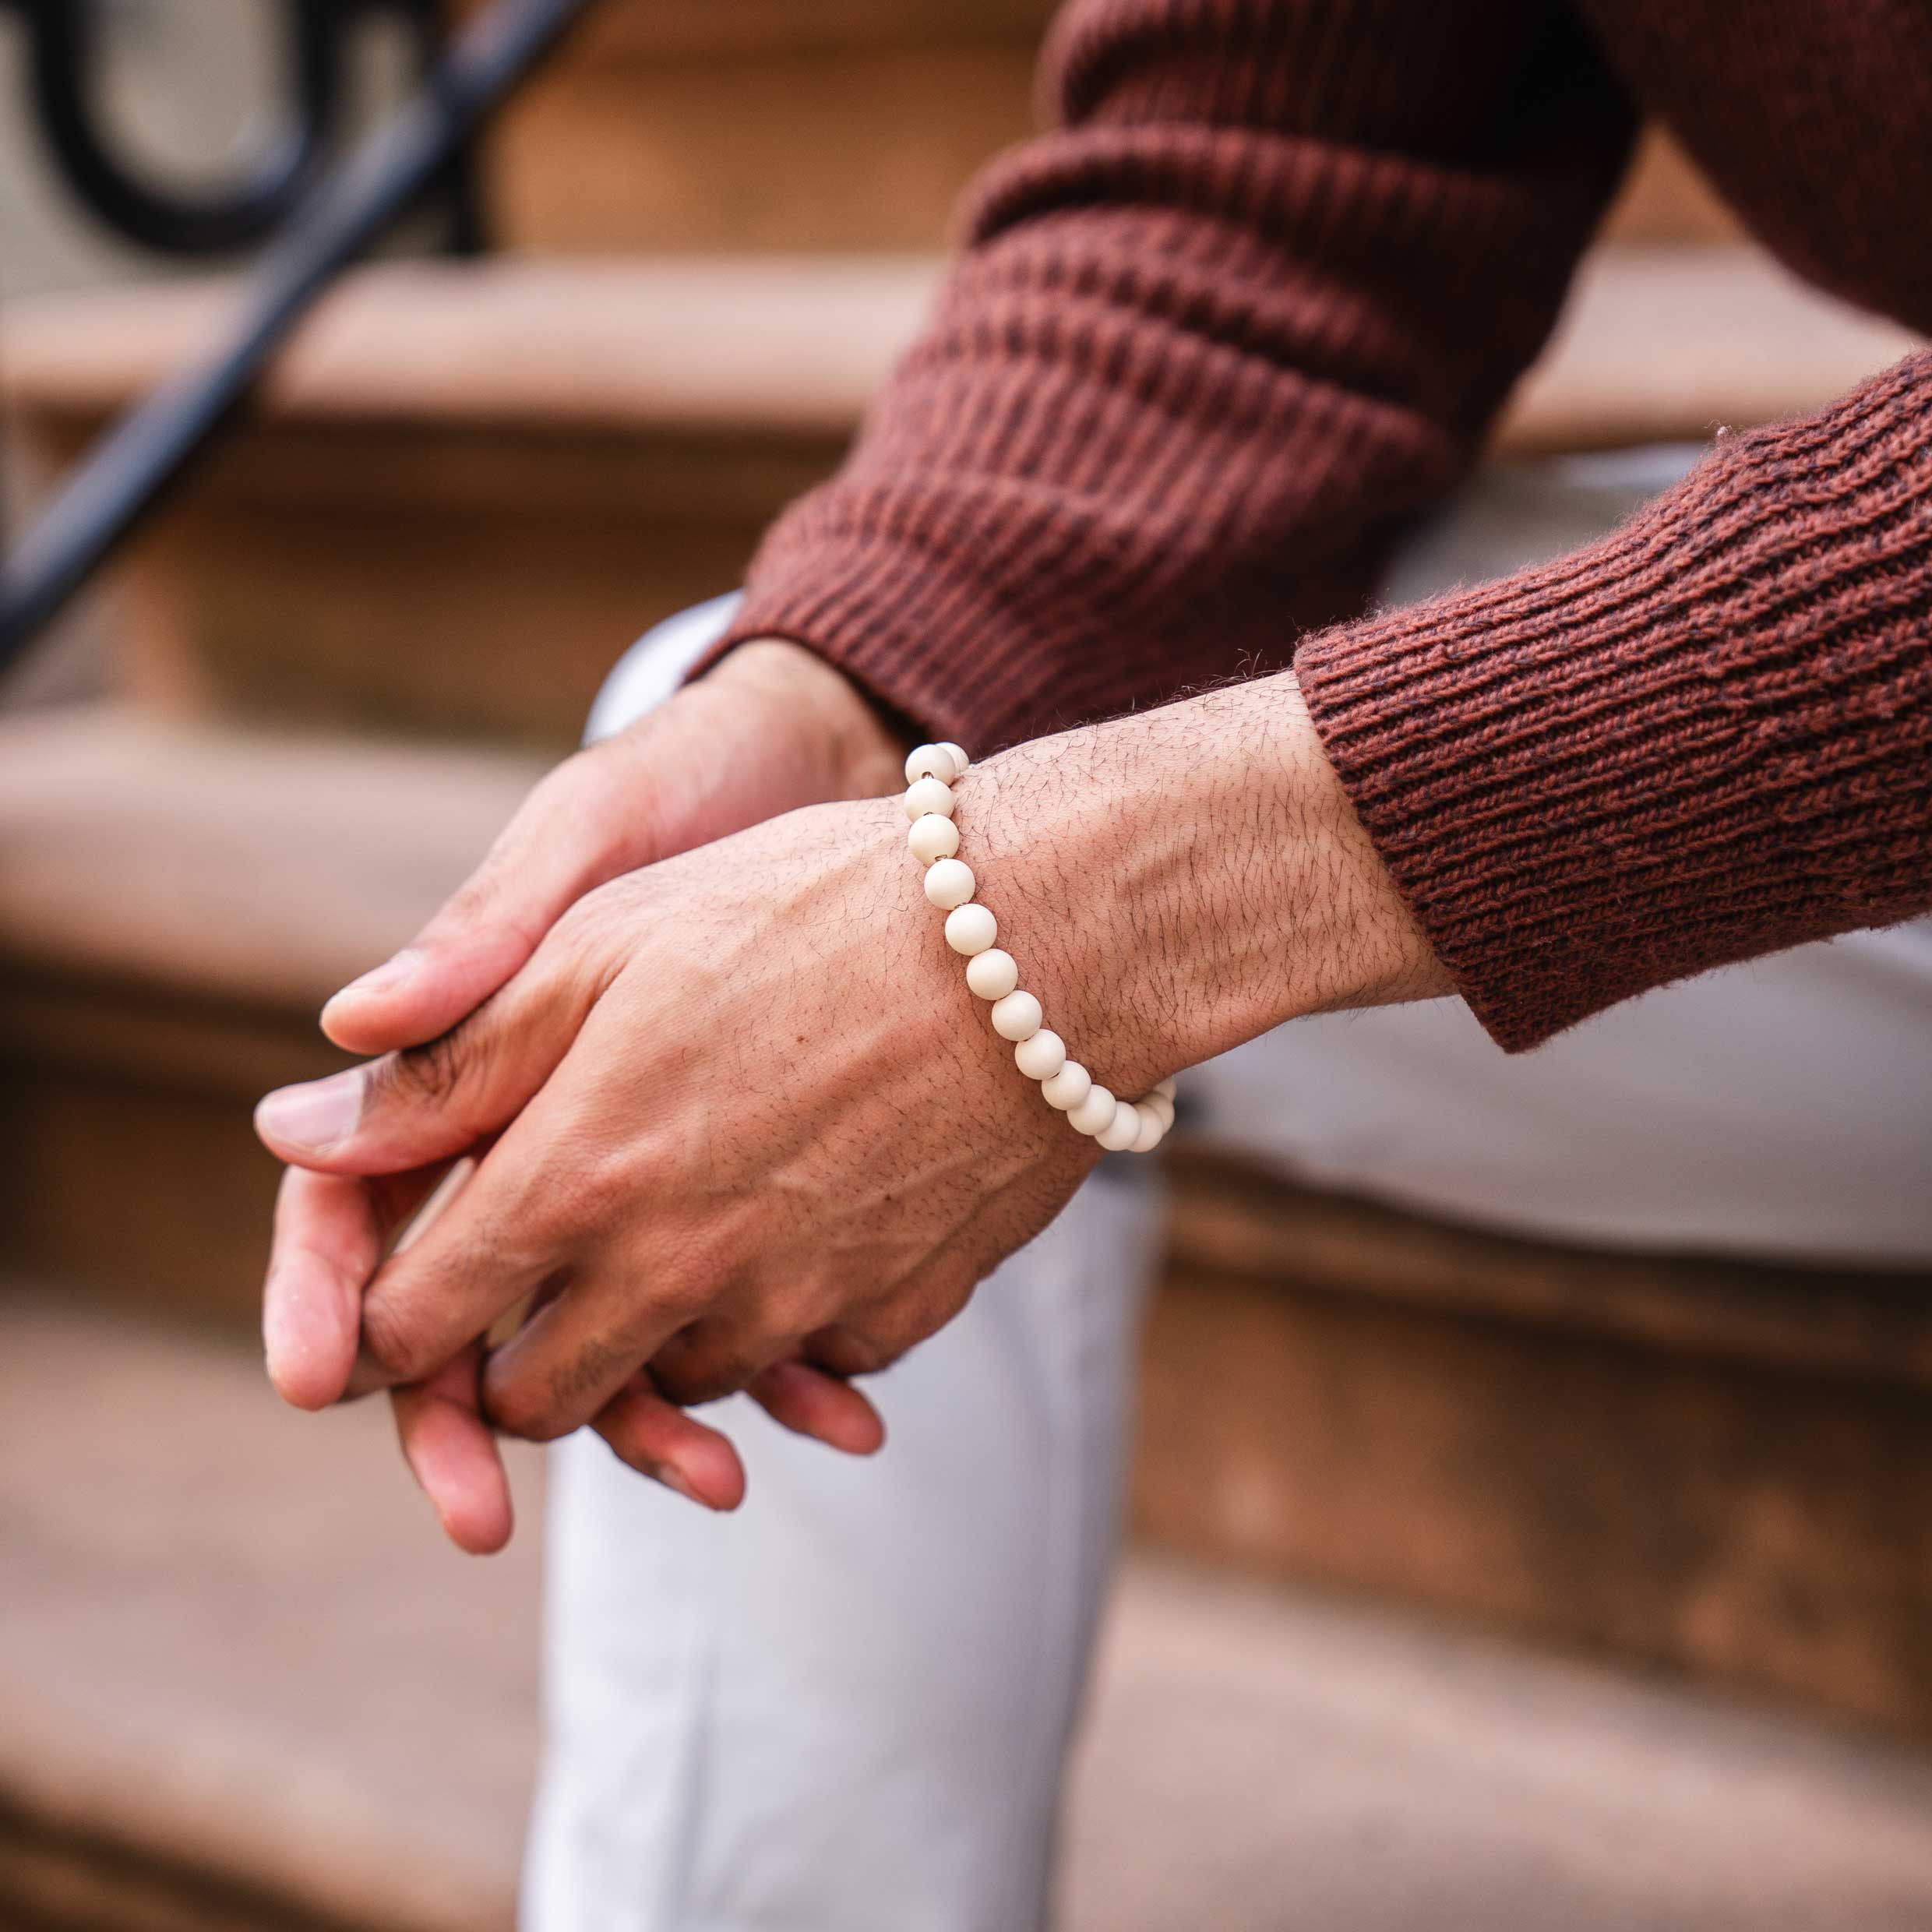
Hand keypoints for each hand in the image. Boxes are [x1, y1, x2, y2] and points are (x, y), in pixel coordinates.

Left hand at [259, 668, 1445, 1549]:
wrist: (1038, 937)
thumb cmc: (805, 906)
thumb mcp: (602, 946)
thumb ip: (444, 1062)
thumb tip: (287, 1132)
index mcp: (575, 1180)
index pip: (421, 1327)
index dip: (396, 1318)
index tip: (421, 1281)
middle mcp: (672, 1274)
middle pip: (541, 1396)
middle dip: (517, 1352)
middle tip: (548, 1268)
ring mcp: (792, 1307)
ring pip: (671, 1388)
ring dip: (650, 1337)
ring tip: (685, 1219)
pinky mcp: (892, 1313)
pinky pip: (801, 1361)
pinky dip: (783, 1324)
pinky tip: (808, 1219)